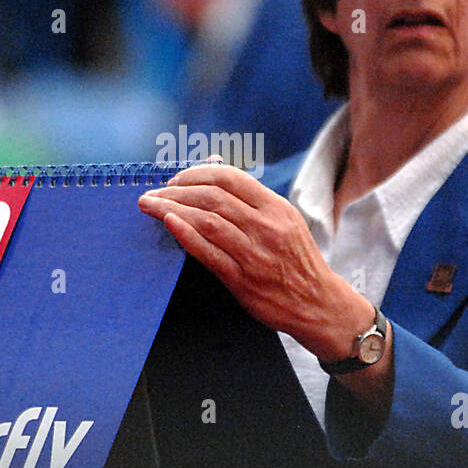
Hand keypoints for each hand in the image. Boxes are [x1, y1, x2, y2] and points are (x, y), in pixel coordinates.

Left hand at [137, 161, 371, 361]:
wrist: (318, 303)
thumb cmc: (296, 259)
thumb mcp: (283, 220)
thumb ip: (249, 196)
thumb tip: (213, 164)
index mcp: (276, 207)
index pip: (230, 177)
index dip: (196, 174)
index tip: (175, 180)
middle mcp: (266, 226)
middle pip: (212, 197)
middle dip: (175, 191)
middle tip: (153, 194)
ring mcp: (254, 253)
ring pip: (206, 221)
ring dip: (172, 209)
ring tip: (149, 206)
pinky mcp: (243, 280)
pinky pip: (209, 253)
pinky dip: (186, 235)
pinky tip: (168, 223)